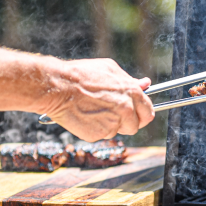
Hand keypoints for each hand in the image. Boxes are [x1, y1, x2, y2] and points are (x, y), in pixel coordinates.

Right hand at [39, 58, 154, 140]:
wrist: (58, 86)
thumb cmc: (82, 75)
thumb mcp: (109, 69)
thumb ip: (129, 80)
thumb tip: (145, 84)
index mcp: (132, 93)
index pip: (148, 113)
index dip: (142, 114)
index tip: (137, 115)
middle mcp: (126, 110)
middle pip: (134, 126)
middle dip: (126, 123)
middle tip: (112, 114)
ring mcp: (112, 123)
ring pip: (117, 131)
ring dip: (109, 125)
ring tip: (94, 110)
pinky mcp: (98, 134)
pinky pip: (101, 135)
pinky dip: (95, 129)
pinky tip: (85, 116)